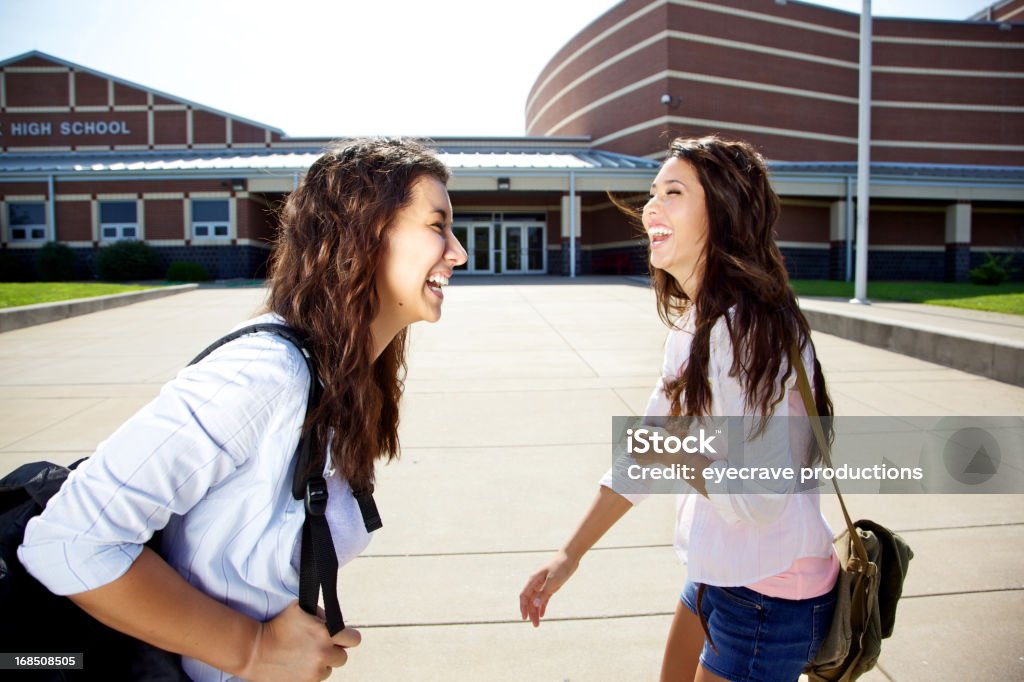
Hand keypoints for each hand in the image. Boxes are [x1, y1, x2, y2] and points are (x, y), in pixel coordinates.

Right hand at [241, 601, 360, 681]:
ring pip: (329, 670)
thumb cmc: (277, 626)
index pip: (354, 639)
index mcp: (326, 633)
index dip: (347, 637)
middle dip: (333, 651)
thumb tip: (333, 620)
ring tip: (303, 656)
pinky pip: (316, 679)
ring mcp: (315, 672)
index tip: (340, 637)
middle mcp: (324, 654)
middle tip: (317, 646)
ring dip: (321, 664)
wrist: (254, 650)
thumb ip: (322, 614)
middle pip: (343, 657)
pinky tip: (297, 665)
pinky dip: (310, 674)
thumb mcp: (300, 609)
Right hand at [519, 550, 578, 627]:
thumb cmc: (560, 566)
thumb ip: (543, 593)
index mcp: (533, 580)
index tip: (525, 618)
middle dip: (531, 613)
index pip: (524, 596)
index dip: (523, 607)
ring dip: (536, 612)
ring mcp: (543, 585)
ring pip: (536, 601)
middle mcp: (536, 583)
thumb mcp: (553, 581)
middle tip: (535, 625)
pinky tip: (542, 614)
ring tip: (538, 623)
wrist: (570, 556)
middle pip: (530, 600)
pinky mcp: (550, 586)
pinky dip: (542, 606)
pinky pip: (544, 598)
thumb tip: (534, 605)